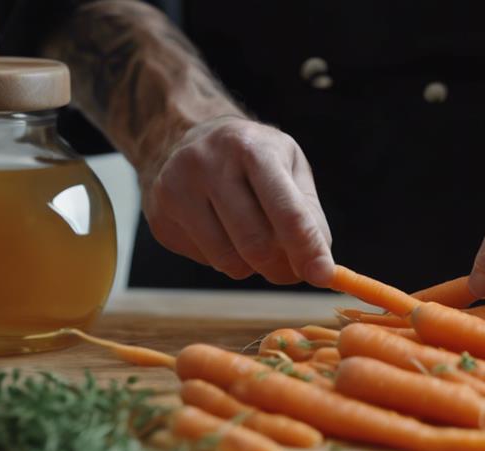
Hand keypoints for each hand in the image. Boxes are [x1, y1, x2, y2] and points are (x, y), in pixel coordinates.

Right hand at [142, 116, 333, 285]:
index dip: (307, 249)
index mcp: (252, 147)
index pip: (287, 211)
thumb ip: (308, 216)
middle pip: (256, 243)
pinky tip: (222, 232)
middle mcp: (209, 163)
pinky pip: (206, 261)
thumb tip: (319, 268)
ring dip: (252, 266)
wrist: (186, 139)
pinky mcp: (161, 216)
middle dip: (281, 267)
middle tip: (291, 271)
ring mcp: (177, 189)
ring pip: (229, 260)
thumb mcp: (289, 169)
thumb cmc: (252, 160)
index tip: (323, 277)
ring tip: (254, 242)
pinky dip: (225, 259)